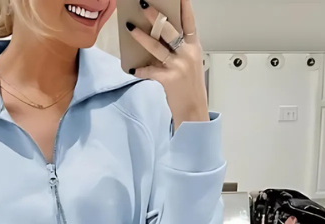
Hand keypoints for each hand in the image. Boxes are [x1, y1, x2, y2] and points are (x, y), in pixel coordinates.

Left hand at [126, 0, 208, 124]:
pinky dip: (141, 70)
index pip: (189, 22)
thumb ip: (179, 51)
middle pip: (170, 29)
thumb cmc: (190, 89)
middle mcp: (187, 54)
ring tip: (130, 28)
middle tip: (144, 5)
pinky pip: (150, 71)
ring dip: (141, 36)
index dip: (184, 7)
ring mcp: (178, 66)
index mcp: (194, 48)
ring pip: (157, 47)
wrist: (193, 111)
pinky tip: (133, 69)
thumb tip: (160, 40)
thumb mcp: (190, 64)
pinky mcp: (169, 79)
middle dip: (155, 16)